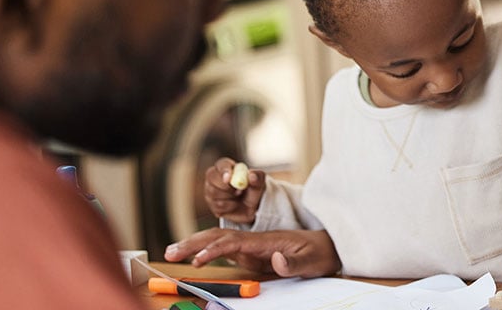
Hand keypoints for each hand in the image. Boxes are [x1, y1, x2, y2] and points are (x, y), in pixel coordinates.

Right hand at [164, 228, 341, 277]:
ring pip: (220, 242)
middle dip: (194, 243)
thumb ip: (294, 263)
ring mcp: (254, 245)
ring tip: (173, 252)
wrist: (332, 245)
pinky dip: (208, 251)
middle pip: (220, 237)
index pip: (234, 242)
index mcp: (267, 240)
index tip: (197, 261)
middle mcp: (257, 240)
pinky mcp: (256, 252)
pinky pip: (228, 250)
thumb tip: (275, 260)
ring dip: (196, 245)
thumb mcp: (313, 261)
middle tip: (169, 252)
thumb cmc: (322, 252)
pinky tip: (194, 256)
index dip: (214, 250)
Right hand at [204, 157, 265, 223]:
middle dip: (224, 185)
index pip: (221, 164)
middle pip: (211, 176)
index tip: (229, 178)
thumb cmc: (253, 189)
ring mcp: (211, 190)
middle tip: (238, 191)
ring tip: (238, 196)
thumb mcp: (259, 182)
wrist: (252, 207)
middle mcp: (215, 177)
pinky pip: (218, 206)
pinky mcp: (212, 204)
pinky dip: (230, 207)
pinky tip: (234, 205)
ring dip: (230, 197)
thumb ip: (257, 177)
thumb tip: (252, 176)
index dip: (224, 170)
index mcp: (227, 167)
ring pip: (214, 193)